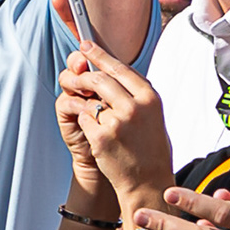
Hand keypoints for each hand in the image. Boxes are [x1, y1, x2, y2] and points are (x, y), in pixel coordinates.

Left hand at [60, 43, 173, 210]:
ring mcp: (117, 122)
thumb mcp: (153, 115)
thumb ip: (135, 93)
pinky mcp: (101, 137)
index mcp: (150, 98)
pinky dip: (86, 124)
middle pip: (99, 79)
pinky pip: (84, 119)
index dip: (99, 55)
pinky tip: (97, 135)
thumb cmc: (151, 150)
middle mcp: (135, 107)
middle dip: (84, 76)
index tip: (85, 46)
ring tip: (92, 113)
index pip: (120, 67)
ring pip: (90, 100)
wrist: (148, 183)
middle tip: (75, 73)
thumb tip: (112, 70)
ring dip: (86, 104)